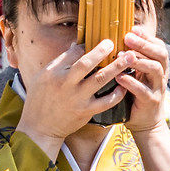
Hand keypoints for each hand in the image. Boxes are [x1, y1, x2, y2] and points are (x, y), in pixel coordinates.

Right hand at [15, 37, 125, 157]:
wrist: (39, 128)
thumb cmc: (40, 99)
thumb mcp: (42, 77)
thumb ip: (60, 62)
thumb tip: (77, 46)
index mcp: (53, 73)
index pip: (73, 53)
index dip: (87, 46)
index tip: (97, 43)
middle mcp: (65, 84)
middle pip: (86, 63)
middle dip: (102, 51)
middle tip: (113, 42)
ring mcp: (77, 98)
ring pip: (100, 79)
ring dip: (116, 67)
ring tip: (129, 58)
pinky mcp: (86, 111)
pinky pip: (106, 101)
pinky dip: (117, 94)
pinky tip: (124, 86)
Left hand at [115, 27, 169, 136]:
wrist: (145, 123)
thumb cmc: (135, 95)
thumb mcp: (135, 75)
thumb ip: (130, 60)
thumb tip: (110, 41)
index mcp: (158, 66)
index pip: (158, 46)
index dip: (147, 37)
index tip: (132, 28)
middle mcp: (161, 75)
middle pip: (160, 54)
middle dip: (144, 44)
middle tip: (128, 37)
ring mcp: (157, 88)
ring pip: (155, 70)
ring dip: (139, 61)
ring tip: (123, 56)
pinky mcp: (151, 102)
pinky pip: (143, 91)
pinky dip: (131, 83)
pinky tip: (119, 78)